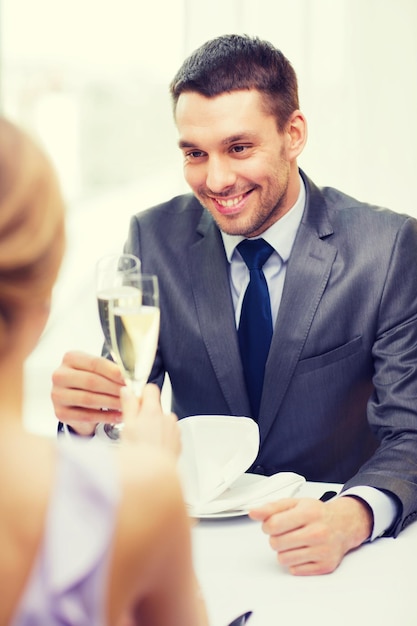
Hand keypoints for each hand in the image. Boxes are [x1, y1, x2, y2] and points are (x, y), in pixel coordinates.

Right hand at [51, 350, 124, 434]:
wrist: (75, 401)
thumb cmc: (89, 382)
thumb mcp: (97, 370)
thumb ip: (110, 370)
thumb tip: (130, 376)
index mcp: (70, 358)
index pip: (95, 363)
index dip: (114, 371)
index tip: (129, 378)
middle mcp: (60, 375)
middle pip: (91, 381)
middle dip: (114, 388)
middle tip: (131, 393)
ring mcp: (57, 395)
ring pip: (89, 399)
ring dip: (111, 402)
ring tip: (126, 404)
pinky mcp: (60, 413)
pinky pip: (86, 416)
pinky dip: (105, 417)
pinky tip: (119, 416)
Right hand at [121, 383, 180, 458]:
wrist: (155, 475)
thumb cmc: (140, 453)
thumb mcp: (127, 426)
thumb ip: (129, 405)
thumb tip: (127, 390)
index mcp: (153, 411)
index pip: (151, 389)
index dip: (142, 395)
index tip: (135, 403)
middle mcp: (167, 417)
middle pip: (156, 408)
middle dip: (146, 415)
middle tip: (135, 429)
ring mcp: (174, 430)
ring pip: (163, 422)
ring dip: (155, 428)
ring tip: (144, 442)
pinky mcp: (178, 442)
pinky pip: (169, 434)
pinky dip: (162, 439)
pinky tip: (152, 449)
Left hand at [249, 495, 372, 575]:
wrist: (344, 525)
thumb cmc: (316, 513)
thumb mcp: (294, 503)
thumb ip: (271, 507)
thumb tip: (253, 512)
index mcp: (308, 513)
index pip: (273, 524)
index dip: (267, 525)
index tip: (272, 524)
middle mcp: (317, 532)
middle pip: (276, 543)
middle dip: (275, 538)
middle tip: (285, 533)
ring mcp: (322, 550)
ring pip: (283, 559)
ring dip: (284, 551)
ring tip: (293, 542)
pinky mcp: (324, 566)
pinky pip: (295, 570)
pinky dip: (294, 562)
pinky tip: (302, 551)